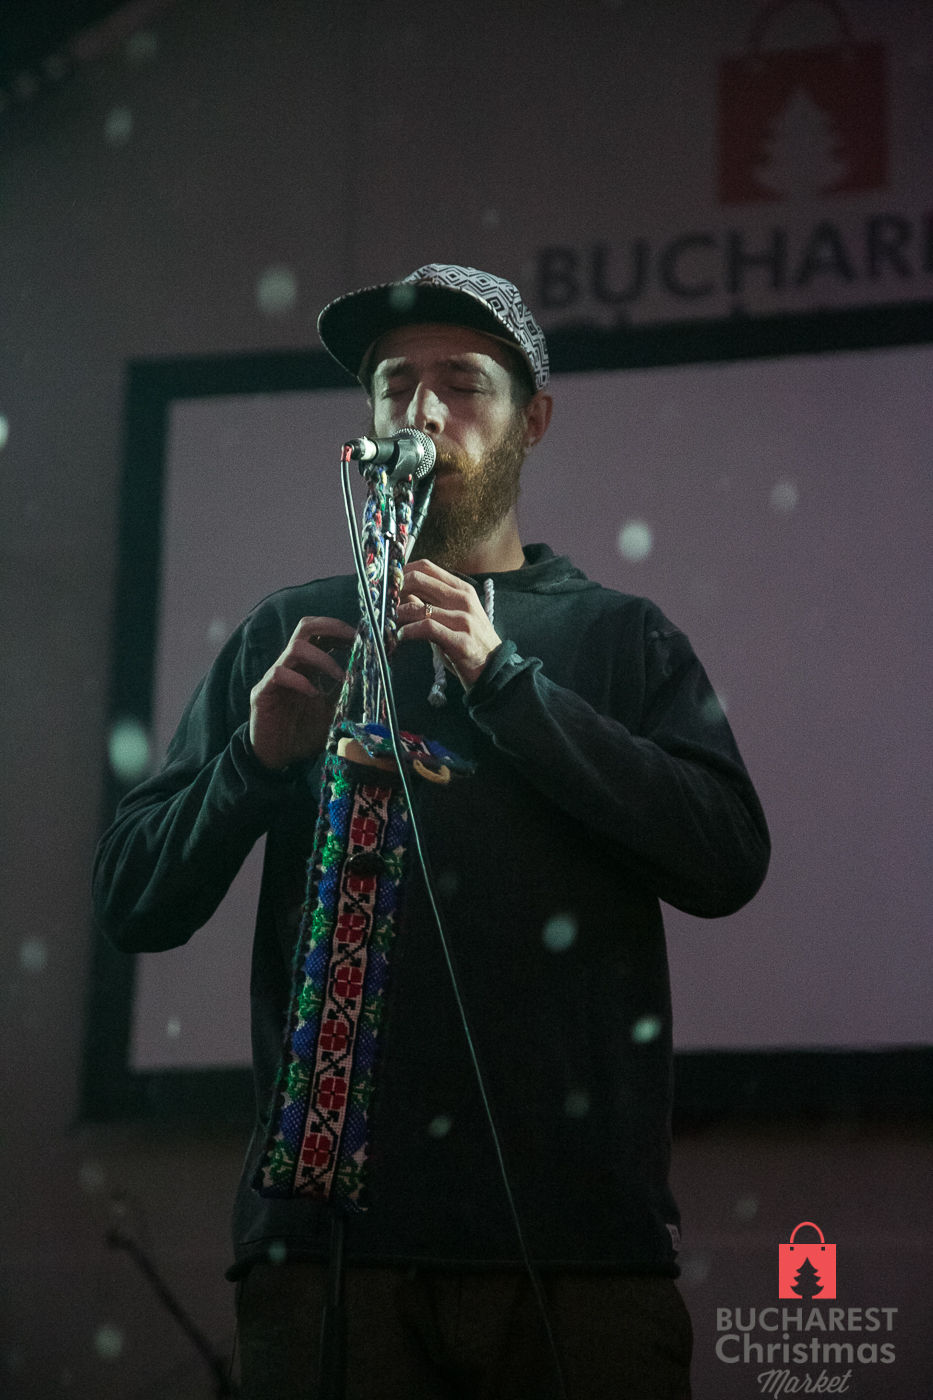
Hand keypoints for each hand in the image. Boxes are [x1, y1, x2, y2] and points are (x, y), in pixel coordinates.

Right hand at [249, 617, 355, 770]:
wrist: (279, 758)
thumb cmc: (304, 733)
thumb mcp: (332, 710)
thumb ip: (344, 693)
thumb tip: (367, 677)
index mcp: (308, 666)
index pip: (321, 634)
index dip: (341, 630)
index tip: (363, 638)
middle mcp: (292, 665)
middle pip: (306, 627)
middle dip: (332, 627)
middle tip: (354, 640)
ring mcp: (275, 676)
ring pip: (296, 647)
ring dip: (323, 658)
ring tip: (340, 676)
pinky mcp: (262, 692)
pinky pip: (279, 674)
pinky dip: (300, 680)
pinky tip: (314, 694)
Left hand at [398, 560, 499, 689]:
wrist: (494, 669)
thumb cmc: (469, 641)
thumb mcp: (451, 616)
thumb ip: (429, 603)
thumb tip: (401, 593)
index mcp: (461, 589)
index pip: (427, 567)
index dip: (403, 572)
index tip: (389, 583)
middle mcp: (463, 600)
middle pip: (419, 580)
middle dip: (395, 590)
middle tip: (384, 603)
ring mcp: (463, 619)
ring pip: (418, 607)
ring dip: (397, 615)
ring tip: (390, 624)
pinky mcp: (460, 641)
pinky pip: (426, 628)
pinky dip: (408, 632)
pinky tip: (401, 637)